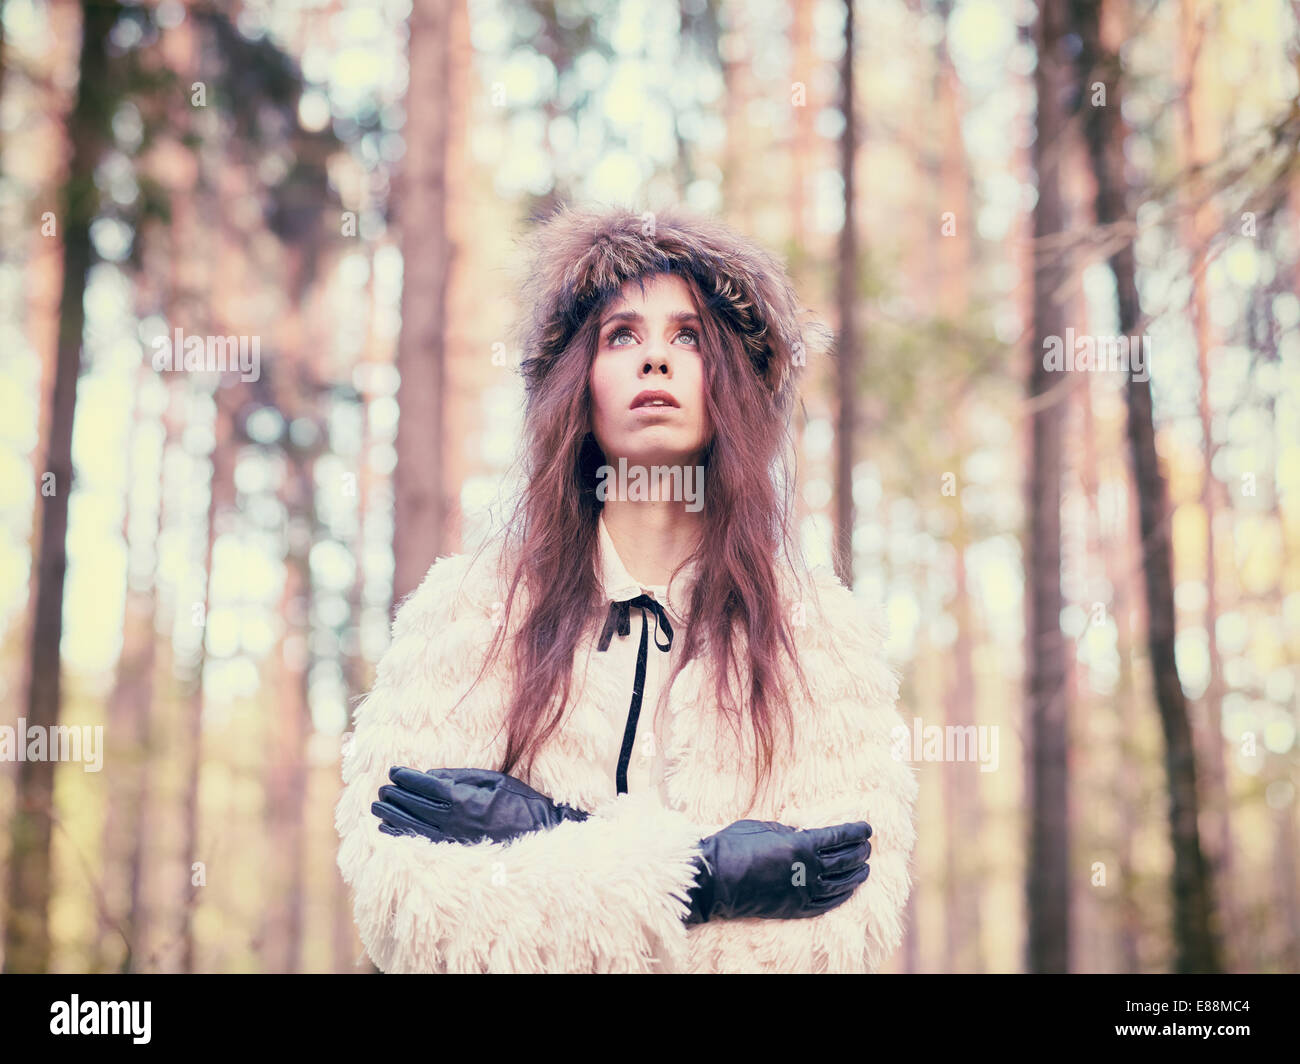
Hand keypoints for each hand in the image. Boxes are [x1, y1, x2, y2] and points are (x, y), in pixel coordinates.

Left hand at [372, 766, 590, 844]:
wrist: (542, 837)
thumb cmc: (521, 804)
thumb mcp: (494, 781)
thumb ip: (461, 777)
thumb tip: (430, 776)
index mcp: (463, 800)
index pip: (424, 786)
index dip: (406, 778)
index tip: (393, 772)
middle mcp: (452, 822)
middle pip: (414, 807)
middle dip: (395, 797)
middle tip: (380, 791)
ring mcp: (451, 841)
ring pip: (412, 828)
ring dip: (392, 817)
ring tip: (378, 810)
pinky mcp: (454, 855)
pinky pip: (420, 846)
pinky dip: (402, 837)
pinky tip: (389, 832)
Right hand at [684, 818, 870, 923]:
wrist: (715, 879)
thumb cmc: (735, 845)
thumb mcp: (764, 826)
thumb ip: (789, 831)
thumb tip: (804, 833)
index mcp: (801, 845)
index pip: (838, 837)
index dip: (855, 831)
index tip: (867, 828)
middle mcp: (808, 870)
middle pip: (844, 860)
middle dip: (859, 852)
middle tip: (868, 847)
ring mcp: (802, 892)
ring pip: (839, 884)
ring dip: (855, 875)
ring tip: (865, 869)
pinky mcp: (794, 909)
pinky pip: (825, 905)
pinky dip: (840, 897)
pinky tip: (847, 892)